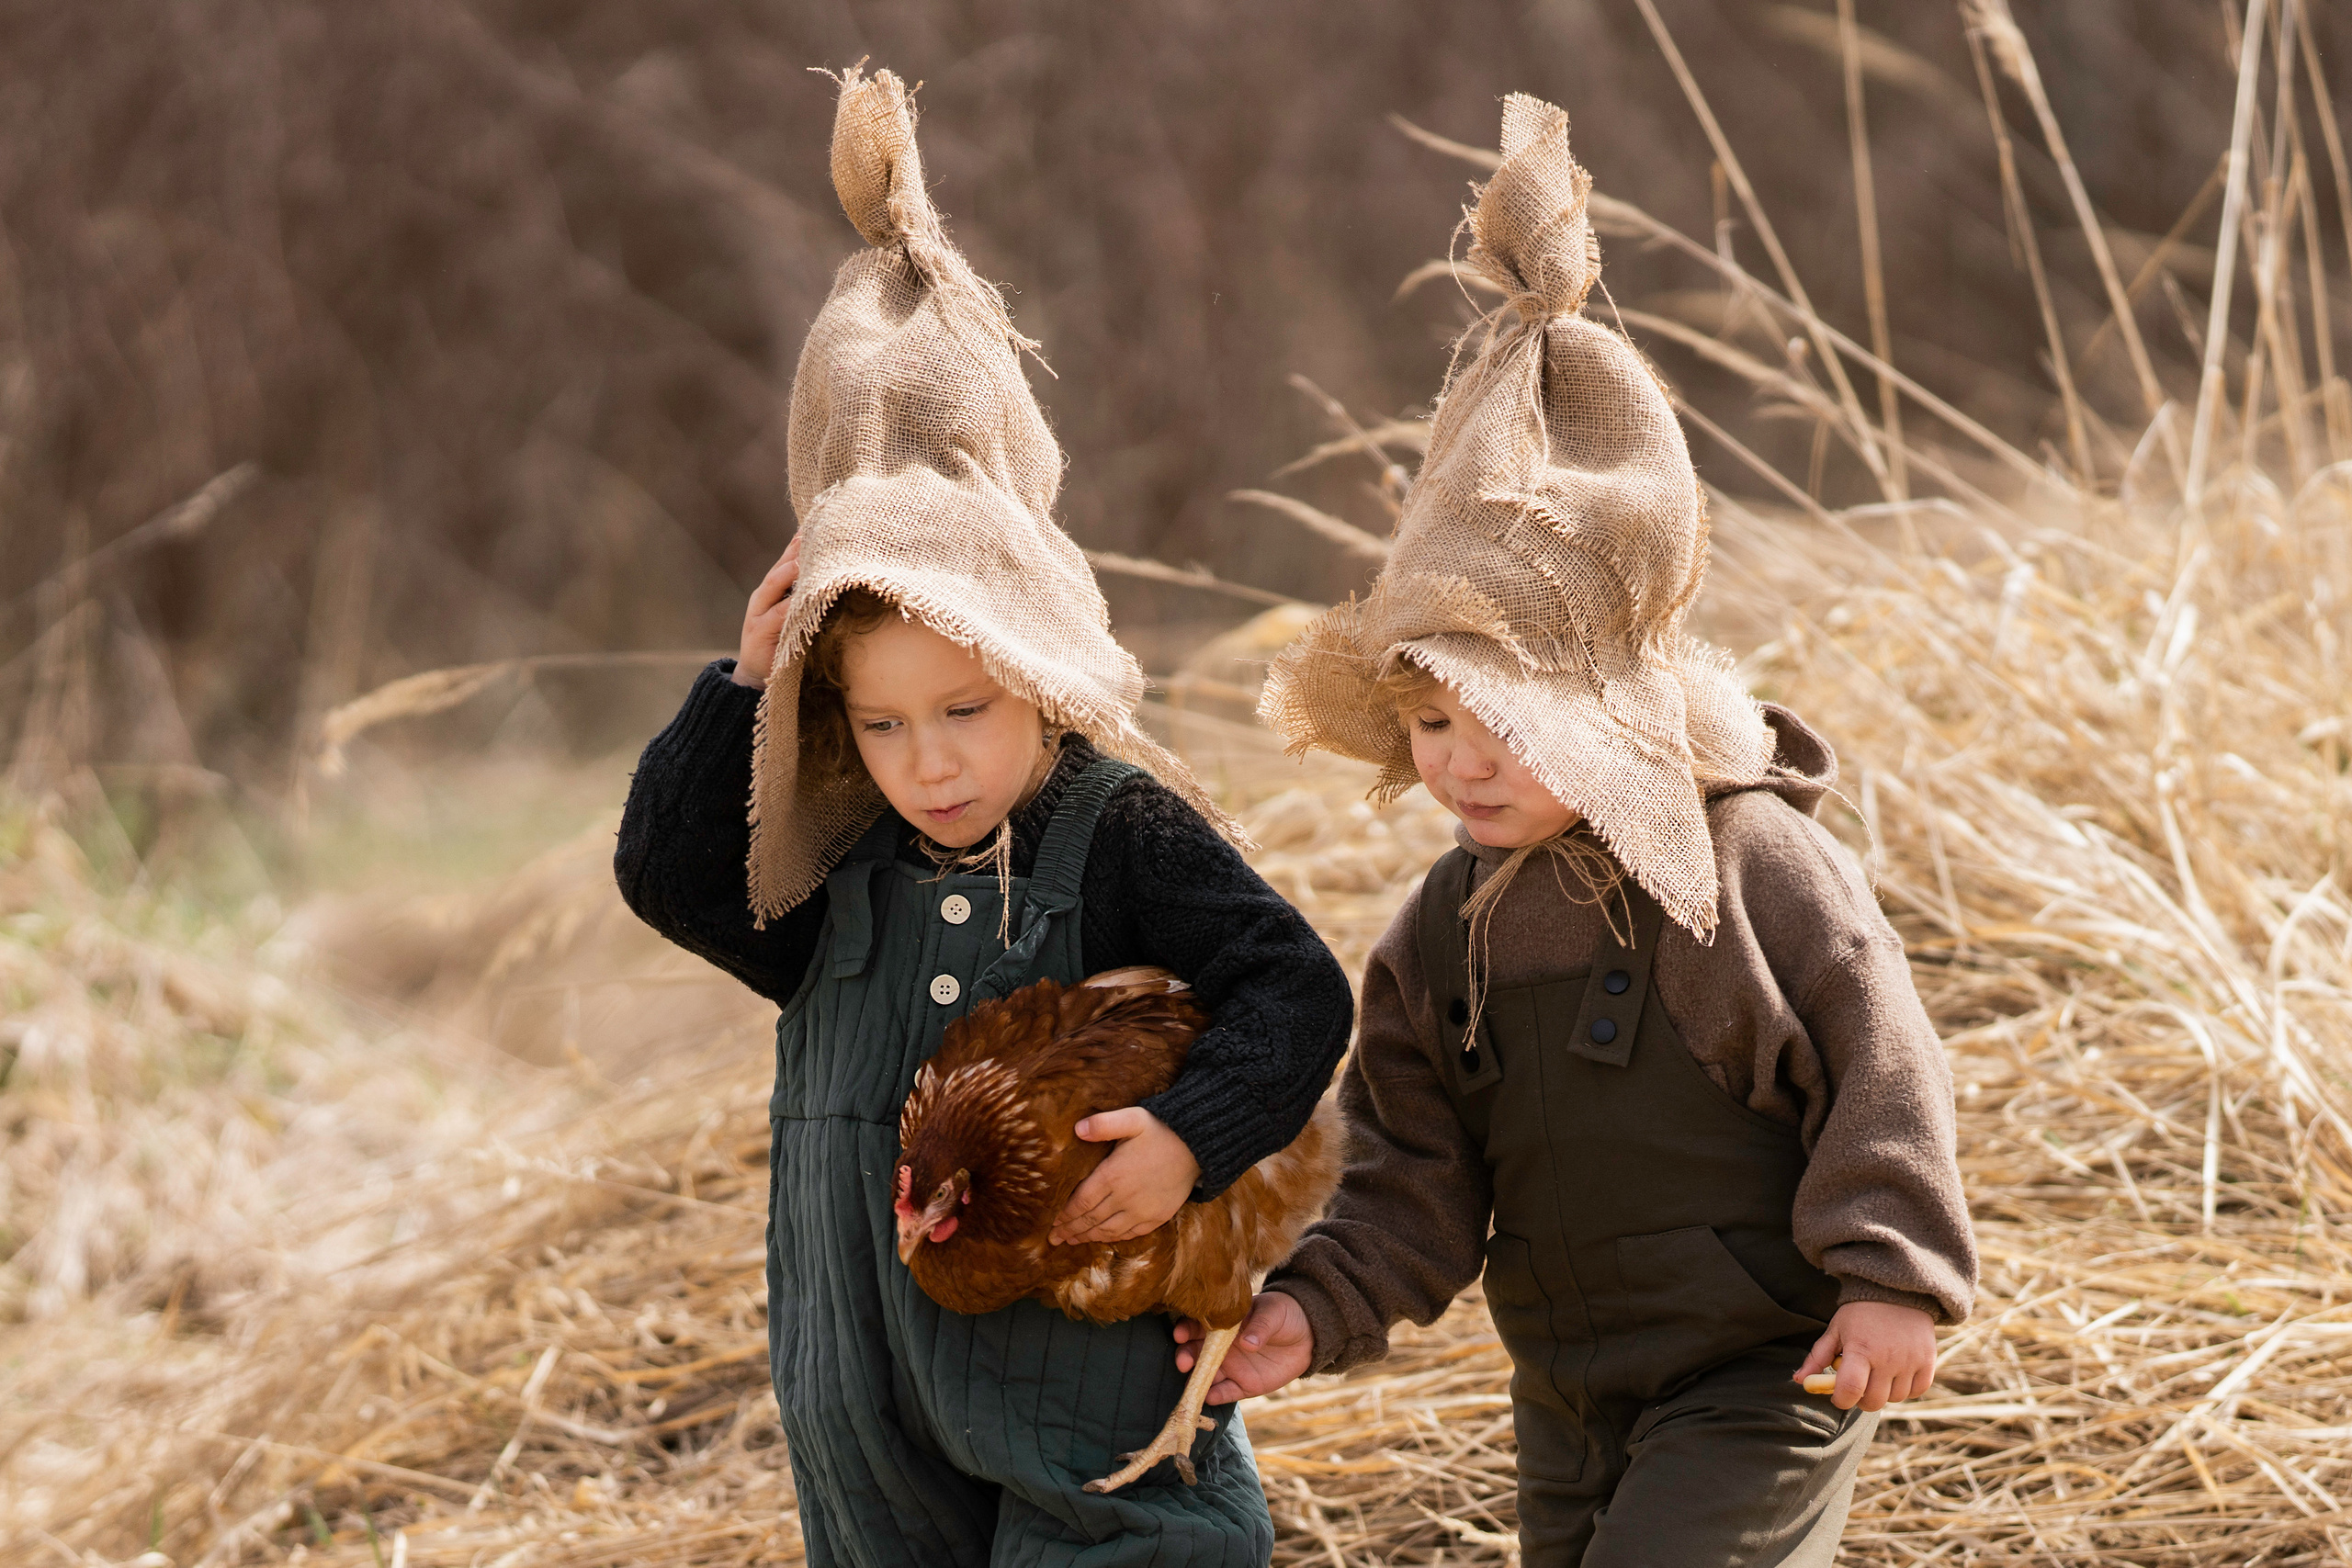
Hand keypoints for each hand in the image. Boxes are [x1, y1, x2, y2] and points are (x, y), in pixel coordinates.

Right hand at [732, 535, 802, 687]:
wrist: (755, 679)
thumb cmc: (782, 646)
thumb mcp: (793, 620)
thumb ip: (806, 601)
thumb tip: (836, 582)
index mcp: (772, 593)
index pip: (786, 563)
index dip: (799, 545)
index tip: (817, 527)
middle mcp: (763, 598)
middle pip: (779, 568)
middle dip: (795, 550)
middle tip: (813, 532)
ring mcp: (758, 614)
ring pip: (774, 585)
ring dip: (790, 571)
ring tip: (805, 558)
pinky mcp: (759, 633)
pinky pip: (778, 615)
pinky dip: (790, 605)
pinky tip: (803, 597)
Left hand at [1050, 1108, 1199, 1244]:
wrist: (1199, 1146)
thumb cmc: (1162, 1129)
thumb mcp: (1133, 1118)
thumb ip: (1104, 1124)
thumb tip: (1077, 1128)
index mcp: (1113, 1175)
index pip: (1081, 1202)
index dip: (1064, 1214)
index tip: (1051, 1222)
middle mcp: (1125, 1198)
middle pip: (1091, 1219)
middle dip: (1070, 1230)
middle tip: (1054, 1238)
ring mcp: (1143, 1210)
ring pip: (1109, 1230)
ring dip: (1088, 1237)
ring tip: (1073, 1241)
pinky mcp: (1158, 1216)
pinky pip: (1131, 1233)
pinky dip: (1113, 1238)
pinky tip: (1104, 1238)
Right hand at [1174, 1292, 1312, 1403]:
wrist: (1306, 1336)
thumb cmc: (1283, 1315)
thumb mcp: (1273, 1312)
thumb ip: (1260, 1325)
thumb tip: (1248, 1342)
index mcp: (1222, 1324)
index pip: (1197, 1326)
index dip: (1186, 1329)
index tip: (1180, 1335)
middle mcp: (1220, 1347)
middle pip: (1195, 1353)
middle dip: (1186, 1357)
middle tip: (1183, 1362)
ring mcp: (1231, 1367)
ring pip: (1206, 1376)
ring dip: (1196, 1381)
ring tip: (1191, 1386)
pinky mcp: (1243, 1385)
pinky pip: (1225, 1393)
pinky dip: (1216, 1396)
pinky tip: (1210, 1397)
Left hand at [1795, 1301, 1936, 1411]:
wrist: (1897, 1293)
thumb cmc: (1860, 1314)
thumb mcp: (1836, 1330)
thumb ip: (1818, 1357)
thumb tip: (1800, 1381)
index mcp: (1860, 1349)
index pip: (1850, 1390)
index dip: (1841, 1400)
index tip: (1838, 1396)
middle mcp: (1887, 1358)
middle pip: (1873, 1401)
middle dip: (1861, 1399)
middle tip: (1858, 1385)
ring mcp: (1910, 1361)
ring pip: (1895, 1399)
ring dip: (1884, 1393)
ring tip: (1878, 1374)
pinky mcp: (1927, 1362)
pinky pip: (1916, 1392)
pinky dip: (1906, 1389)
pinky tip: (1896, 1374)